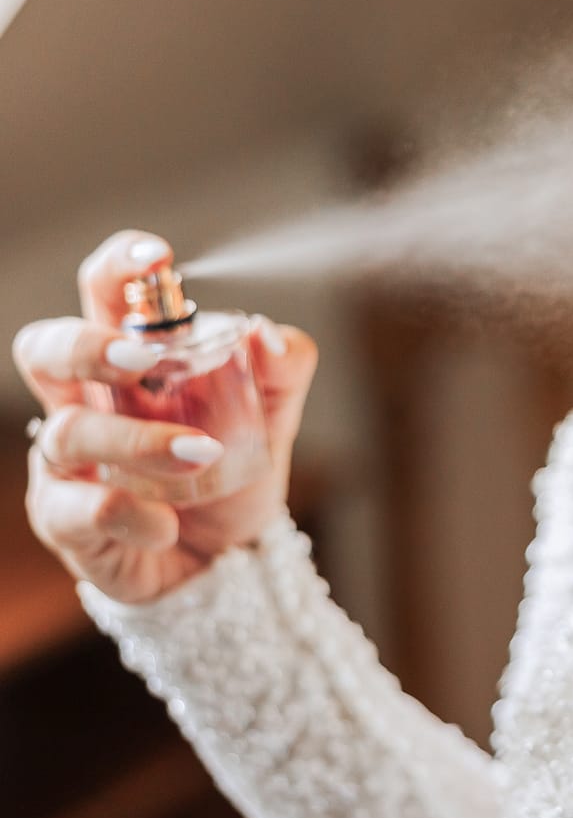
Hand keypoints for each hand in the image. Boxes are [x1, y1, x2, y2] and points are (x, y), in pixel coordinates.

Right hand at [11, 230, 317, 603]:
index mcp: (131, 357)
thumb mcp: (273, 414)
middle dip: (87, 346)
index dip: (119, 267)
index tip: (157, 257)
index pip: (103, 293)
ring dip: (138, 440)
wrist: (229, 559)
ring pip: (69, 432)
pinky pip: (81, 509)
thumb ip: (282, 368)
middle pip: (45, 348)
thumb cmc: (232, 470)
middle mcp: (86, 398)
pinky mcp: (67, 521)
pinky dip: (131, 511)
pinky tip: (168, 522)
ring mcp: (68, 462)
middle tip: (145, 360)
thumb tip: (268, 335)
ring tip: (202, 453)